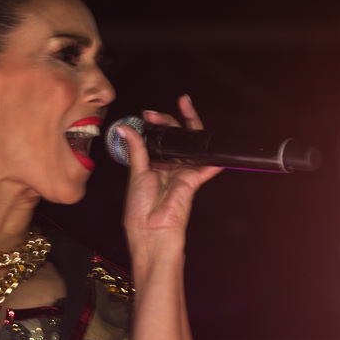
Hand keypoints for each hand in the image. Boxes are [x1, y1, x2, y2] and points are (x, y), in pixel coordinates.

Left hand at [118, 95, 222, 262]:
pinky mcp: (192, 181)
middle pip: (175, 139)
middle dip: (169, 121)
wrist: (151, 232)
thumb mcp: (136, 174)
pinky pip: (205, 166)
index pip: (157, 140)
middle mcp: (168, 168)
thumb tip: (126, 129)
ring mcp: (181, 173)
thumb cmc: (140, 212)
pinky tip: (214, 144)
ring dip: (189, 126)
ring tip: (184, 108)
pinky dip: (212, 158)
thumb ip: (137, 149)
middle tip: (158, 114)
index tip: (146, 116)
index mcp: (152, 167)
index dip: (154, 126)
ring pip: (190, 145)